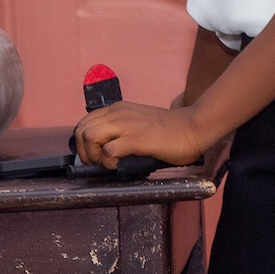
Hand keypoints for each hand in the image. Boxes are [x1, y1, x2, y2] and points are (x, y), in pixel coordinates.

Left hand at [73, 101, 210, 169]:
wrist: (193, 127)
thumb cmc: (166, 131)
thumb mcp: (136, 123)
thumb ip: (118, 130)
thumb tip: (100, 150)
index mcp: (117, 109)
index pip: (83, 123)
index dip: (83, 143)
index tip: (94, 155)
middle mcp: (119, 113)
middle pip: (81, 130)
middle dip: (84, 151)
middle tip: (98, 162)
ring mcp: (128, 124)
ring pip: (90, 136)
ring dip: (93, 154)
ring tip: (107, 162)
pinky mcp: (137, 138)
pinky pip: (109, 150)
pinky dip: (109, 162)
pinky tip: (120, 164)